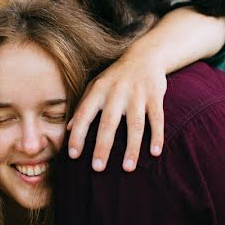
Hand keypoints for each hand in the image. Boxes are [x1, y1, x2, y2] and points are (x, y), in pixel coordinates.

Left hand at [67, 44, 166, 172]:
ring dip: (131, 148)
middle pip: (109, 123)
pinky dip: (157, 136)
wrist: (145, 55)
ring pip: (135, 125)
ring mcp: (137, 94)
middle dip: (102, 147)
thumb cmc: (115, 77)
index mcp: (98, 90)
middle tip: (97, 168)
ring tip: (127, 168)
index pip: (84, 115)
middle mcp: (117, 92)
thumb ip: (82, 107)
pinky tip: (155, 153)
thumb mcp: (95, 86)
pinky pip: (157, 118)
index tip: (73, 155)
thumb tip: (68, 130)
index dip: (78, 135)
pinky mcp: (155, 96)